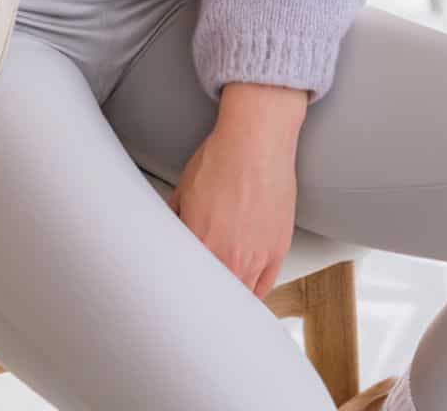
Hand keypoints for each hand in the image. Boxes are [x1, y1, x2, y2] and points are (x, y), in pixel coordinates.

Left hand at [166, 90, 305, 300]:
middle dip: (205, 299)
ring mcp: (255, 257)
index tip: (177, 295)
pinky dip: (253, 294)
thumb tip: (170, 231)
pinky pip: (264, 287)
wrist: (255, 141)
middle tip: (197, 301)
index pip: (186, 283)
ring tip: (220, 305)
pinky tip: (244, 295)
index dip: (181, 291)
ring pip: (239, 295)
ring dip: (229, 297)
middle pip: (214, 296)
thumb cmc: (221, 159)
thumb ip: (175, 218)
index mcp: (198, 243)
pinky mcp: (276, 250)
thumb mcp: (184, 189)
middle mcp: (227, 256)